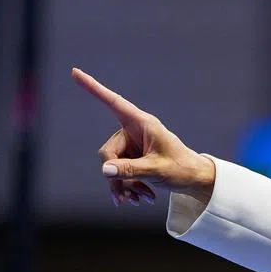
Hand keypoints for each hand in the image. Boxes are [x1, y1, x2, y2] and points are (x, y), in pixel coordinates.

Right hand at [71, 68, 215, 206]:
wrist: (195, 179)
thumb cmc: (182, 169)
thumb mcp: (158, 170)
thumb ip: (132, 169)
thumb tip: (104, 170)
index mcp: (143, 124)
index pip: (114, 103)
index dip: (94, 88)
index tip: (75, 72)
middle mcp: (134, 131)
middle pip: (108, 153)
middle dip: (116, 177)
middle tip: (127, 198)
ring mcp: (131, 146)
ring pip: (111, 167)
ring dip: (124, 186)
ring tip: (142, 199)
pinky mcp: (131, 158)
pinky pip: (118, 173)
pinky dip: (128, 187)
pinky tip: (142, 199)